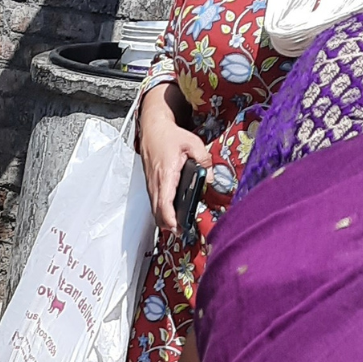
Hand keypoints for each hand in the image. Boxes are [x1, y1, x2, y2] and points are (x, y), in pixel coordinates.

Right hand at [139, 87, 210, 233]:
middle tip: (181, 232)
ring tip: (177, 227)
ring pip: (154, 209)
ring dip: (163, 219)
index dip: (169, 218)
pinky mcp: (151, 183)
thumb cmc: (170, 136)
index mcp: (165, 174)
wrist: (152, 129)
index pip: (164, 203)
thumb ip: (204, 161)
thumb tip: (211, 178)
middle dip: (168, 224)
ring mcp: (151, 184)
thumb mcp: (193, 143)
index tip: (177, 227)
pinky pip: (154, 202)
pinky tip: (170, 214)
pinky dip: (161, 211)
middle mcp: (155, 182)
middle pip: (157, 211)